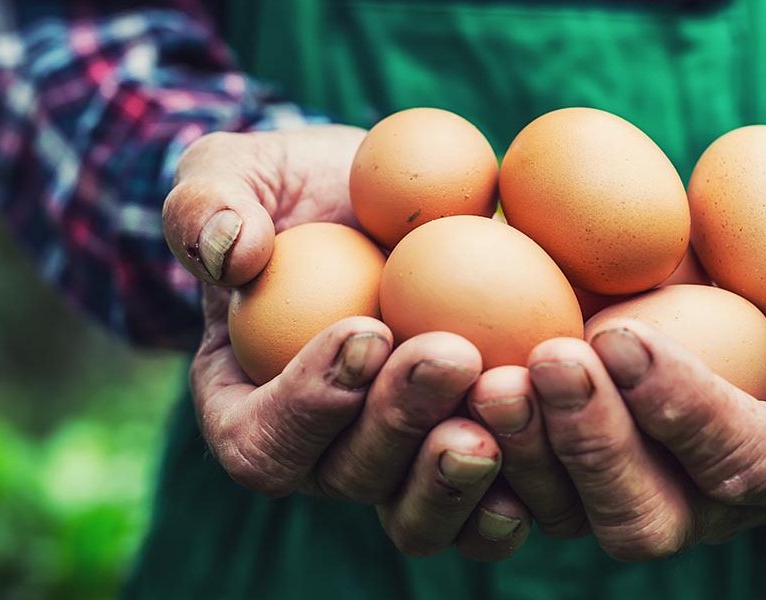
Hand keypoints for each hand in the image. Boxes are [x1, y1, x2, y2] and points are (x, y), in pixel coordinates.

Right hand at [162, 127, 530, 560]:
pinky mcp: (465, 451)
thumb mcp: (230, 175)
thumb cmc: (290, 193)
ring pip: (420, 508)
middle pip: (351, 477)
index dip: (310, 403)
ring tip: (506, 398)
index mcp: (247, 409)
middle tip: (453, 355)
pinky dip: (522, 483)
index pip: (262, 441)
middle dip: (401, 422)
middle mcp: (323, 454)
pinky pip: (488, 502)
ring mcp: (397, 463)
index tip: (365, 330)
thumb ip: (206, 206)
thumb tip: (232, 252)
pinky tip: (559, 438)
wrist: (377, 204)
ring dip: (462, 465)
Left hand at [468, 222, 765, 559]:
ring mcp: (633, 503)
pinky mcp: (568, 487)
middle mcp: (711, 510)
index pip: (746, 463)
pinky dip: (473, 461)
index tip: (626, 334)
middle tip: (547, 360)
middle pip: (646, 517)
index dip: (686, 409)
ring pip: (567, 517)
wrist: (743, 310)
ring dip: (523, 452)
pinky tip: (442, 398)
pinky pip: (512, 502)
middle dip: (594, 446)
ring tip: (485, 373)